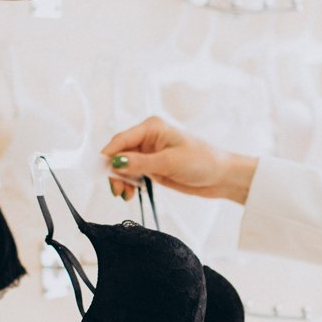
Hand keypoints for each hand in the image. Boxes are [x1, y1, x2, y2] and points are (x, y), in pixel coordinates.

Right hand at [100, 116, 257, 203]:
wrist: (222, 176)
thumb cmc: (204, 161)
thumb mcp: (170, 162)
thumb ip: (141, 163)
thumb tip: (116, 163)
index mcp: (152, 127)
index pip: (121, 140)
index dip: (108, 156)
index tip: (100, 172)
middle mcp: (148, 138)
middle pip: (119, 153)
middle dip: (114, 171)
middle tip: (117, 189)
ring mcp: (150, 153)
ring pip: (124, 166)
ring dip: (121, 180)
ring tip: (125, 194)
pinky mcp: (153, 167)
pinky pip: (133, 174)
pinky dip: (129, 184)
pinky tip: (131, 193)